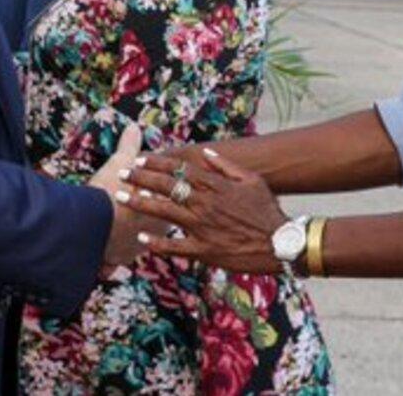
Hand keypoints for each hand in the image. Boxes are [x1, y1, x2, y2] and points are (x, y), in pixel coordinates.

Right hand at [91, 125, 165, 269]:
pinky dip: (105, 267)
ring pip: (134, 252)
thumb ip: (129, 146)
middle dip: (155, 228)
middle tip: (155, 225)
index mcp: (160, 206)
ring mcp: (132, 248)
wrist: (95, 225)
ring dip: (129, 250)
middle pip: (156, 231)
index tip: (159, 200)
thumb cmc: (112, 192)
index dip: (163, 202)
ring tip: (125, 249)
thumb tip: (133, 128)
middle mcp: (150, 231)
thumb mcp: (121, 163)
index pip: (168, 207)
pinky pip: (111, 265)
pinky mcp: (114, 259)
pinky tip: (103, 270)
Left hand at [121, 148, 288, 274]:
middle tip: (122, 173)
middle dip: (141, 178)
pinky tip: (141, 239)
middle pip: (166, 187)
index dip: (157, 162)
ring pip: (165, 212)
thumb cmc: (267, 211)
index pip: (180, 169)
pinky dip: (157, 243)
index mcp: (216, 185)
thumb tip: (206, 153)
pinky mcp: (204, 249)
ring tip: (121, 198)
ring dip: (140, 203)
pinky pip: (176, 246)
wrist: (281, 244)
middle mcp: (206, 203)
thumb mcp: (252, 181)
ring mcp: (203, 227)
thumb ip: (226, 166)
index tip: (140, 158)